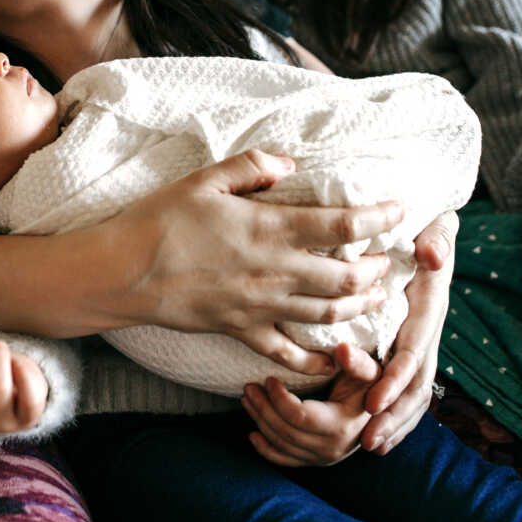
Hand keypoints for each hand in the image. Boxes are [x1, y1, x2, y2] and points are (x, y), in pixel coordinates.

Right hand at [121, 148, 399, 376]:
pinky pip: (288, 352)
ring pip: (328, 315)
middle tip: (388, 258)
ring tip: (373, 295)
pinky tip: (331, 355)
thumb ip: (253, 167)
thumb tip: (290, 163)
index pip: (343, 225)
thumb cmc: (160, 219)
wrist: (123, 272)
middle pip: (348, 278)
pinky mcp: (242, 331)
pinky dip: (316, 357)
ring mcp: (260, 307)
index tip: (398, 210)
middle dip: (378, 270)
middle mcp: (274, 272)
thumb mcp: (205, 178)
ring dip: (360, 306)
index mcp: (269, 229)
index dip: (379, 218)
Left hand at [242, 344, 379, 466]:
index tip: (268, 379)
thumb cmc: (370, 384)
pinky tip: (253, 435)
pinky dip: (267, 450)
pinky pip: (287, 460)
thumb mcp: (369, 370)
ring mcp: (324, 458)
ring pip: (282, 445)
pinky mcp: (316, 460)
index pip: (300, 416)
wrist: (381, 408)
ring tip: (248, 399)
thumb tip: (341, 350)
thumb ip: (356, 361)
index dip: (279, 399)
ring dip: (261, 422)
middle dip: (264, 409)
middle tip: (249, 387)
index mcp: (342, 426)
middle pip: (286, 431)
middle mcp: (333, 448)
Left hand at [358, 211, 455, 454]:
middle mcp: (426, 333)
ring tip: (372, 446)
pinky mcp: (409, 349)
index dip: (393, 380)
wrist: (434, 234)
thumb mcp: (434, 230)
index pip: (411, 353)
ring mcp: (420, 344)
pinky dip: (397, 415)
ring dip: (395, 422)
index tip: (372, 402)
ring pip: (414, 394)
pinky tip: (379, 437)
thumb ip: (436, 240)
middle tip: (369, 441)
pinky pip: (407, 389)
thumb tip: (430, 254)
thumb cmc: (426, 231)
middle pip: (415, 385)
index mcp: (427, 312)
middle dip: (394, 415)